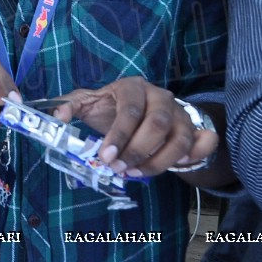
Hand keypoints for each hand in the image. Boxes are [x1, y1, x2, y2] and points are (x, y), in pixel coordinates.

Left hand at [48, 77, 217, 176]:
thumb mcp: (88, 102)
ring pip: (179, 138)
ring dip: (159, 161)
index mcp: (132, 87)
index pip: (131, 110)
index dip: (119, 135)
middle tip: (119, 170)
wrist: (141, 107)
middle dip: (137, 151)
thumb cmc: (110, 106)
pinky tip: (178, 167)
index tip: (105, 157)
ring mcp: (180, 112)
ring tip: (136, 174)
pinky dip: (196, 155)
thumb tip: (58, 116)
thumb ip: (69, 106)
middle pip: (158, 124)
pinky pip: (203, 142)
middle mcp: (160, 96)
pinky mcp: (193, 127)